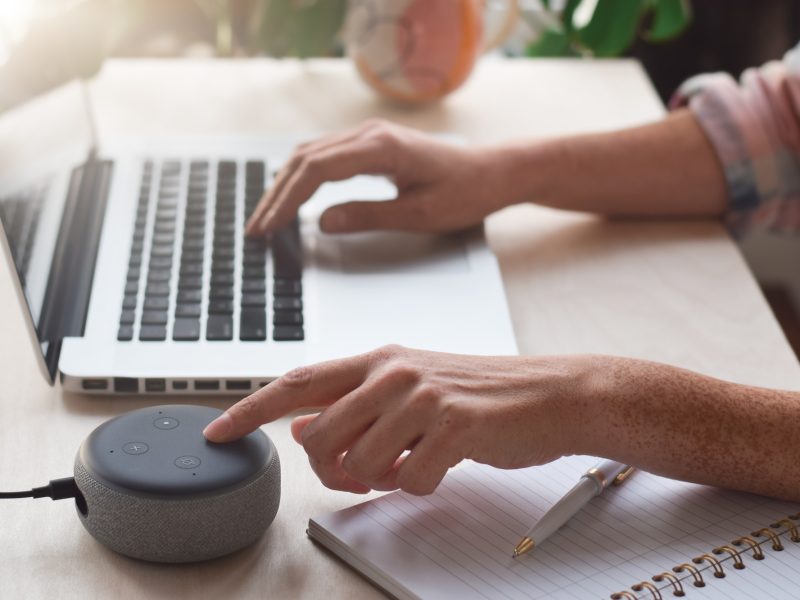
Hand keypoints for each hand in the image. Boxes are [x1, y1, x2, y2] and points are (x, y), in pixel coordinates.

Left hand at [204, 346, 592, 495]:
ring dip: (380, 479)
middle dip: (330, 470)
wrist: (547, 395)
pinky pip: (408, 480)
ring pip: (360, 464)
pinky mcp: (451, 426)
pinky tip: (441, 464)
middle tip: (359, 475)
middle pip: (320, 436)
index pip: (297, 382)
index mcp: (378, 359)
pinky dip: (419, 486)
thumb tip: (304, 426)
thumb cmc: (478, 393)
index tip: (218, 432)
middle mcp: (393, 372)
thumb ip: (356, 404)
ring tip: (410, 463)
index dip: (250, 409)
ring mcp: (422, 397)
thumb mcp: (410, 387)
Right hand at [245, 120, 510, 235]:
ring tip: (267, 216)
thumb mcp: (419, 215)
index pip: (317, 171)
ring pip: (311, 154)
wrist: (493, 172)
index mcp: (381, 148)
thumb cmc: (465, 193)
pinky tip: (293, 195)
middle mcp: (370, 135)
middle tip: (256, 228)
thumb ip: (369, 216)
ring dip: (285, 184)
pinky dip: (303, 176)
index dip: (288, 200)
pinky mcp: (372, 144)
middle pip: (306, 159)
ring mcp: (370, 136)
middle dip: (277, 195)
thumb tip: (321, 223)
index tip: (269, 227)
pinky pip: (326, 155)